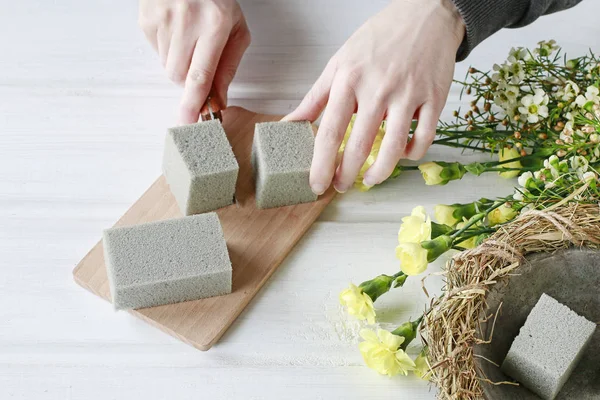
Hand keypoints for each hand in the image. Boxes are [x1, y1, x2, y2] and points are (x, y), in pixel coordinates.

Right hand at [139, 0, 250, 122]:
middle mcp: (186, 22)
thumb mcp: (236, 29)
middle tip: (199, 62)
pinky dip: (167, 49)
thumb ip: (229, 66)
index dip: (193, 103)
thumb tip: (218, 100)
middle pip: (179, 77)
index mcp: (214, 25)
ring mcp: (162, 20)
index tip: (188, 121)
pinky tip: (176, 30)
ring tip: (189, 39)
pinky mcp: (146, 19)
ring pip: (166, 66)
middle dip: (188, 81)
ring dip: (179, 63)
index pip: (200, 76)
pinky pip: (155, 51)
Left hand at [284, 0, 464, 193]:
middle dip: (346, 175)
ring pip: (393, 148)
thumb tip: (290, 123)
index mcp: (349, 80)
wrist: (425, 14)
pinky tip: (401, 155)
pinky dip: (412, 154)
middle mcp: (378, 89)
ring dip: (379, 173)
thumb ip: (315, 97)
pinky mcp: (434, 98)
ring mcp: (408, 94)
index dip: (320, 164)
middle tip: (340, 186)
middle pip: (359, 146)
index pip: (329, 132)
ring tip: (369, 180)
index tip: (316, 184)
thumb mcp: (339, 62)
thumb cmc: (379, 39)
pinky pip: (424, 138)